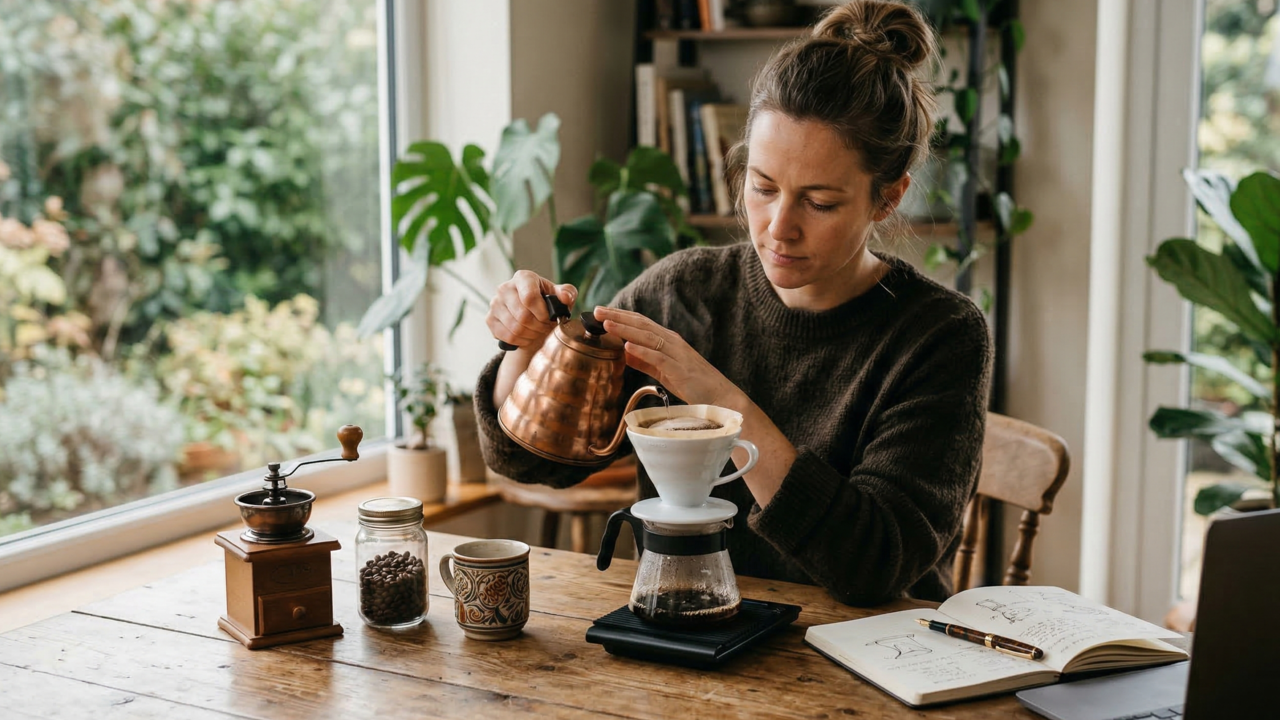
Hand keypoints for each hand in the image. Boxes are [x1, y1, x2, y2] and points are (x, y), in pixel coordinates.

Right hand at [486, 270, 576, 349]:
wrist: (531, 315)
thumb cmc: (547, 303)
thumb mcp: (561, 296)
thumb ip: (568, 293)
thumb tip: (565, 298)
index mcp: (523, 278)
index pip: (529, 297)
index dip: (542, 313)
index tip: (550, 318)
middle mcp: (505, 288)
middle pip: (523, 316)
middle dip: (539, 326)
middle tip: (545, 327)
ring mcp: (495, 303)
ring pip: (515, 328)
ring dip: (531, 335)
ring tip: (538, 331)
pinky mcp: (490, 319)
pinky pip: (507, 336)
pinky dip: (521, 341)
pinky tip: (527, 336)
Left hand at [595, 306, 740, 406]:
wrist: (720, 397)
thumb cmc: (693, 384)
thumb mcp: (663, 370)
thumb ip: (644, 361)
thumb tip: (623, 353)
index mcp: (668, 341)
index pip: (640, 323)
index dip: (620, 315)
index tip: (600, 312)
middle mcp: (672, 342)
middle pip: (641, 325)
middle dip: (618, 316)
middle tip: (597, 310)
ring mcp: (677, 354)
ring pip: (648, 337)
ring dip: (626, 329)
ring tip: (607, 324)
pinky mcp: (680, 369)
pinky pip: (659, 357)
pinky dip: (643, 351)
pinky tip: (627, 347)